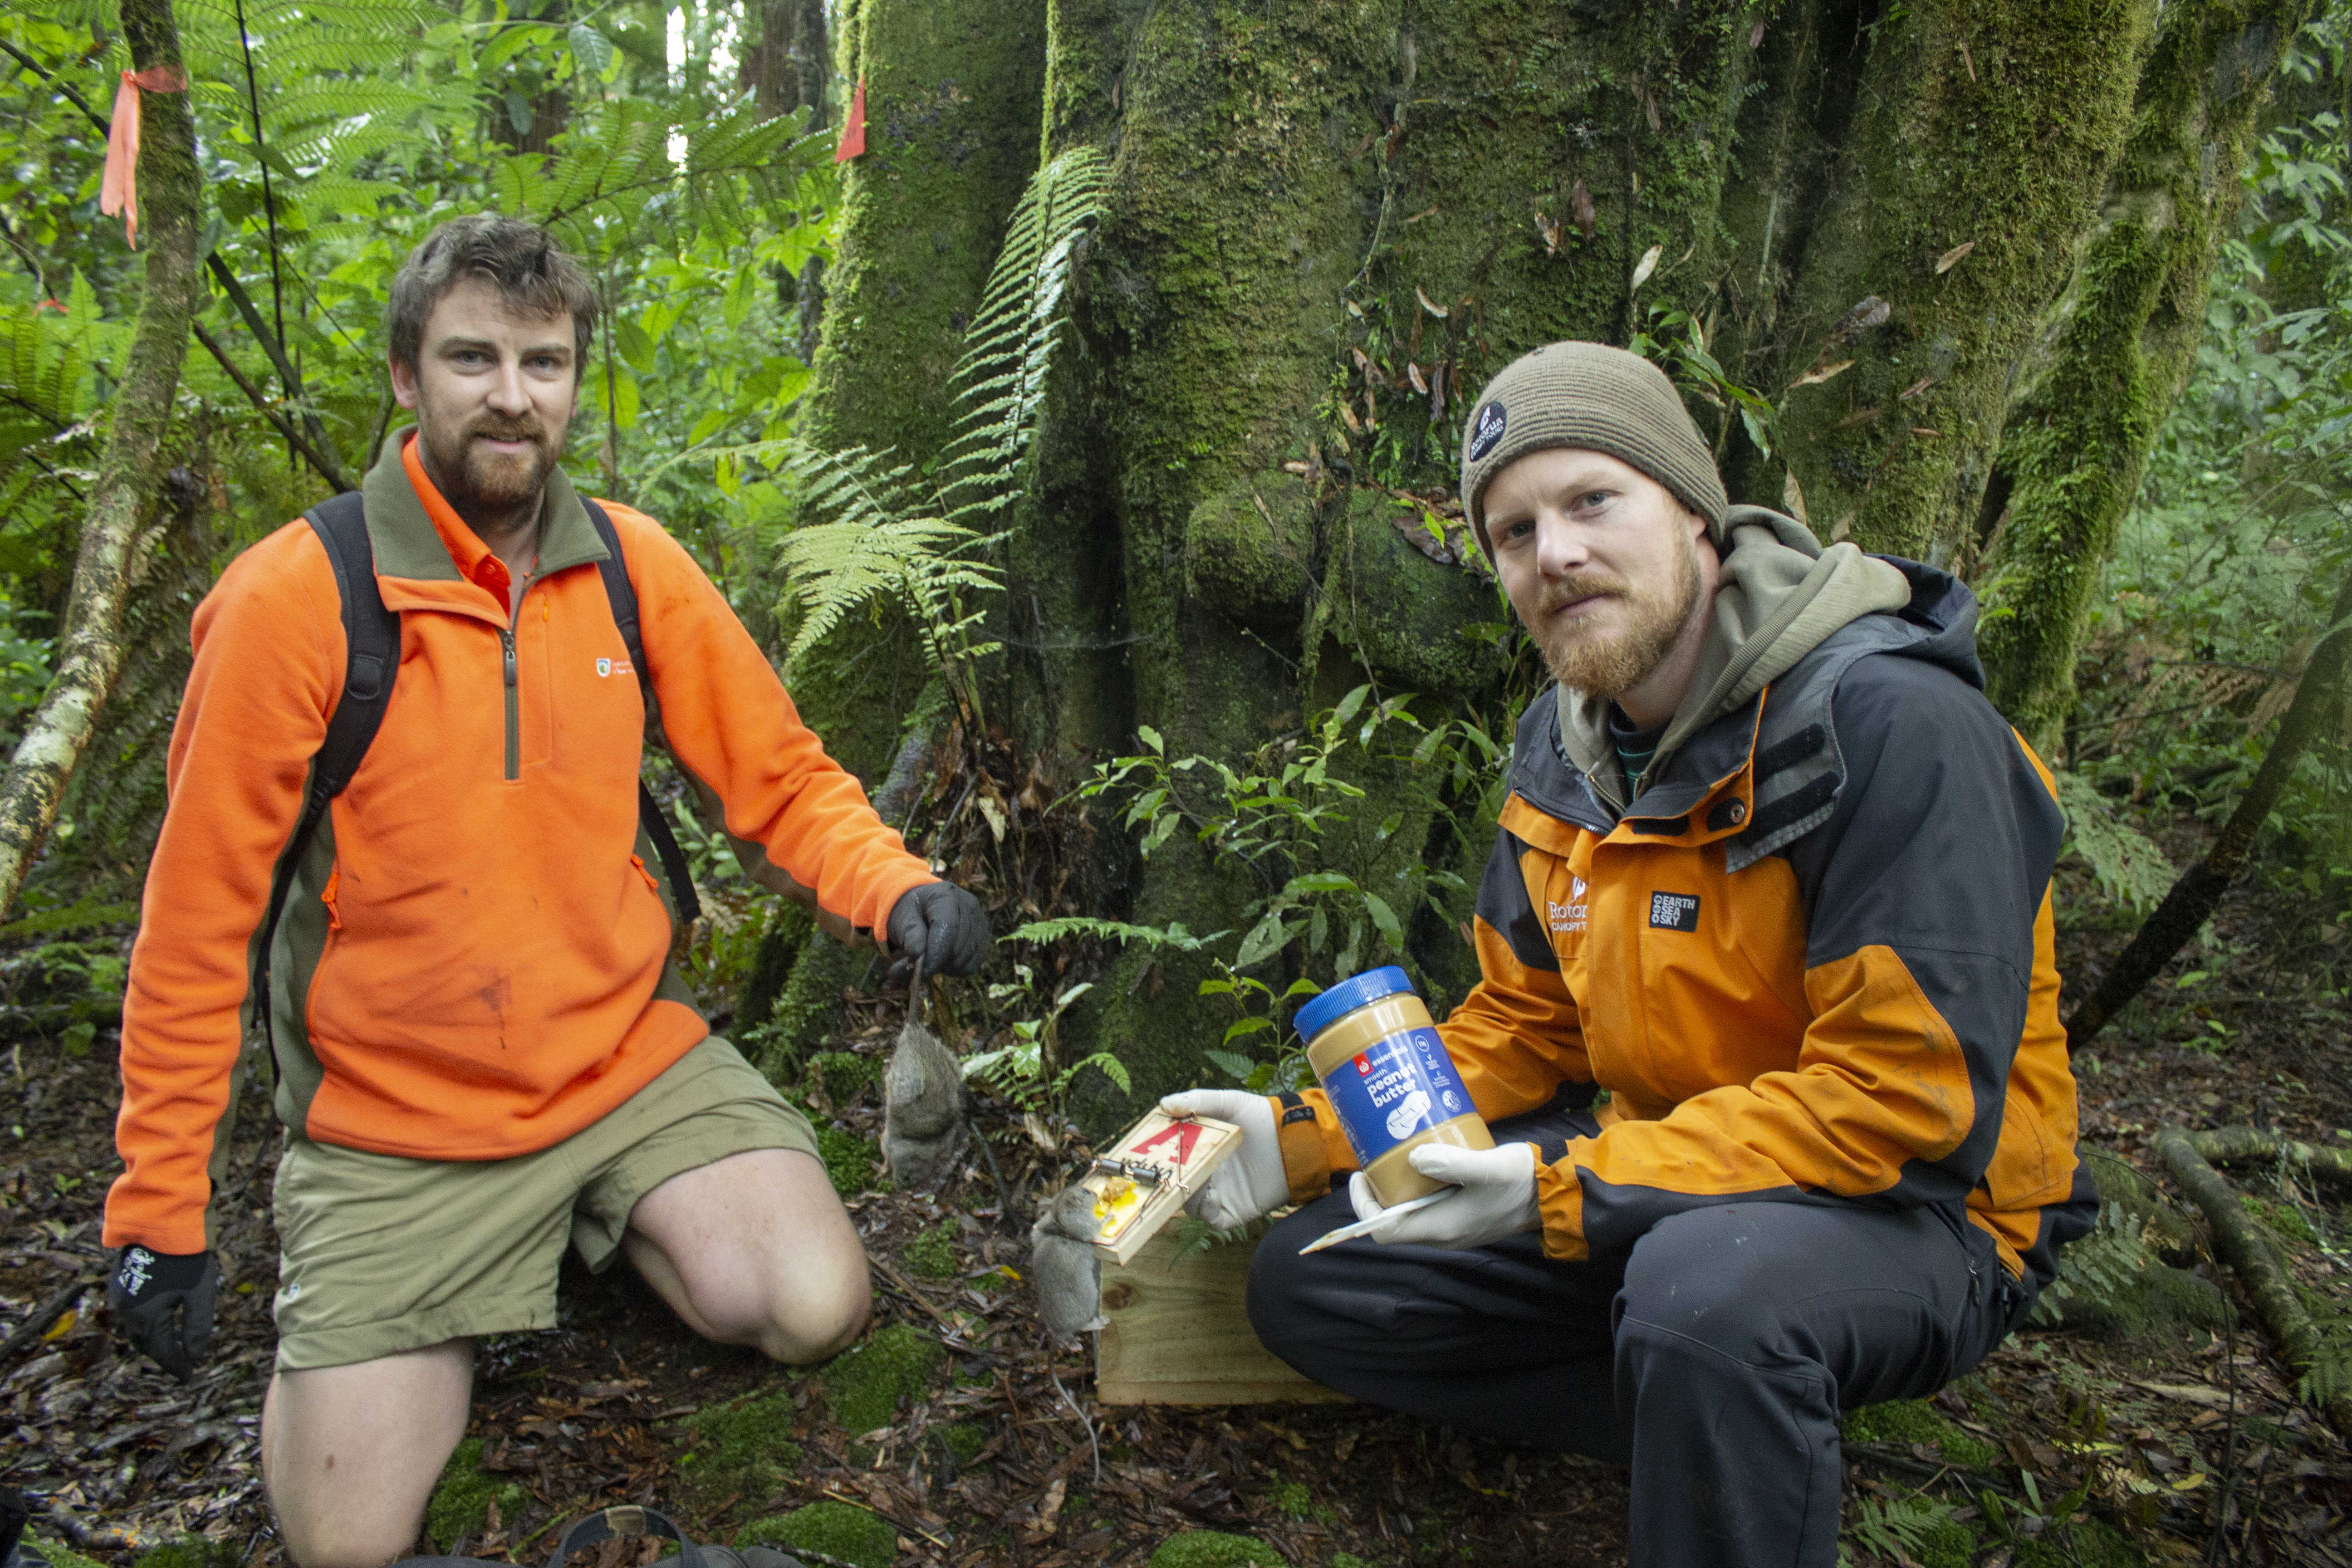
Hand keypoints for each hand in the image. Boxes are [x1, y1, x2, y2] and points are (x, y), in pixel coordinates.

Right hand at [107, 1246, 217, 1379]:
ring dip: (151, 1340)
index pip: (162, 1352)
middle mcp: (126, 1311)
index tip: (189, 1377)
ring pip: (134, 1329)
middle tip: (181, 1365)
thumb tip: (196, 1356)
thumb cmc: (186, 1256)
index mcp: (145, 1317)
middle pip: (145, 1343)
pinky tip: (155, 1322)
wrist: (163, 1220)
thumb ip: (197, 1327)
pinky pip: (129, 1313)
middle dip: (163, 1355)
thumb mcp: (199, 1293)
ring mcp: (119, 1296)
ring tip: (170, 1347)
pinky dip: (143, 1323)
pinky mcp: (119, 1282)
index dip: (177, 1366)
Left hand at [886, 881, 990, 978]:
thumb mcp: (903, 920)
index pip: (948, 929)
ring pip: (966, 959)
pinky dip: (956, 968)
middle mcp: (969, 905)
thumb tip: (917, 955)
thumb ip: (909, 936)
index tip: (920, 972)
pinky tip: (944, 959)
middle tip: (919, 963)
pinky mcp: (985, 935)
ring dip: (946, 966)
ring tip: (931, 957)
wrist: (924, 907)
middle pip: (958, 947)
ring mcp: (980, 920)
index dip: (935, 955)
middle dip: (937, 962)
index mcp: (946, 895)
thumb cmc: (912, 913)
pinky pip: (973, 964)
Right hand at [1159, 1090, 1286, 1229]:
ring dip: (1188, 1193)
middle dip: (1168, 1179)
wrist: (1296, 1138)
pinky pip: (1212, 1219)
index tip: (1147, 1153)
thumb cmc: (1262, 1117)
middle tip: (1163, 1171)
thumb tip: (1163, 1104)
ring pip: (1190, 1203)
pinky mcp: (1235, 1210)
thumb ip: (1198, 1101)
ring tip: (1197, 1178)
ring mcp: (1221, 1194)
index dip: (1158, 1159)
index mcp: (1202, 1150)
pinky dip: (1207, 1210)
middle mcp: (1209, 1174)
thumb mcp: (1229, 1102)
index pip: (1171, 1160)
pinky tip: (1214, 1194)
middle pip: (1177, 1184)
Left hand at [1348, 1142, 1539, 1249]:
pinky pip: (1429, 1205)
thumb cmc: (1522, 1181)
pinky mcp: (1463, 1216)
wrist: (1554, 1194)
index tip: (1360, 1175)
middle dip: (1378, 1192)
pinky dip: (1418, 1186)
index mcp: (1442, 1228)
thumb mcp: (1488, 1167)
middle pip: (1394, 1221)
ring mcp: (1454, 1227)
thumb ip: (1452, 1163)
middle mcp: (1443, 1233)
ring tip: (1394, 1154)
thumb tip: (1416, 1158)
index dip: (1364, 1206)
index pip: (1385, 1230)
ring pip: (1411, 1212)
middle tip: (1375, 1158)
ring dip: (1397, 1188)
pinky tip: (1424, 1159)